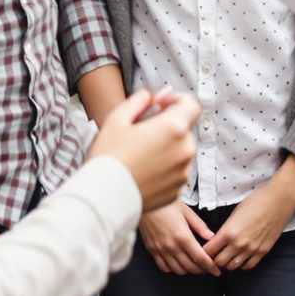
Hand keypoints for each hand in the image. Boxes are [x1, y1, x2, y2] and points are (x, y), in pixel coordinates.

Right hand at [89, 88, 200, 212]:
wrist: (103, 198)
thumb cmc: (108, 157)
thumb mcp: (117, 118)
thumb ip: (138, 100)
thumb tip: (150, 97)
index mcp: (174, 127)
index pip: (191, 104)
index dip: (175, 100)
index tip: (159, 105)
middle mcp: (185, 150)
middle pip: (184, 129)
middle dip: (167, 126)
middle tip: (141, 131)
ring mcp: (183, 172)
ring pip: (179, 151)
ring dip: (166, 147)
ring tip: (139, 154)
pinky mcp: (177, 190)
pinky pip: (175, 172)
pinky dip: (164, 168)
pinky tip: (142, 171)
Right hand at [139, 201, 222, 275]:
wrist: (143, 201)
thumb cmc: (165, 203)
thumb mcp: (186, 211)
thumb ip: (199, 226)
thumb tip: (211, 237)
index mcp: (183, 236)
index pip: (200, 258)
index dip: (210, 267)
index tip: (216, 270)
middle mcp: (171, 246)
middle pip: (190, 267)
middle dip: (201, 270)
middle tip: (207, 267)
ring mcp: (161, 250)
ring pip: (177, 270)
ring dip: (188, 270)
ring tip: (194, 265)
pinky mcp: (152, 250)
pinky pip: (163, 267)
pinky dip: (172, 269)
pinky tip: (177, 263)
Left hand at [203, 163, 294, 269]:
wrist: (279, 201)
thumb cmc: (256, 202)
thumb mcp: (235, 213)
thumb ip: (226, 229)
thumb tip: (219, 240)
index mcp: (229, 232)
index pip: (209, 251)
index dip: (204, 252)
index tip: (204, 250)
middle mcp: (239, 244)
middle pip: (219, 262)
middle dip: (214, 259)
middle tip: (215, 255)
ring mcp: (251, 249)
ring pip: (233, 266)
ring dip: (228, 262)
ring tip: (228, 256)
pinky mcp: (263, 252)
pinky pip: (248, 266)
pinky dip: (242, 264)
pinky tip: (241, 257)